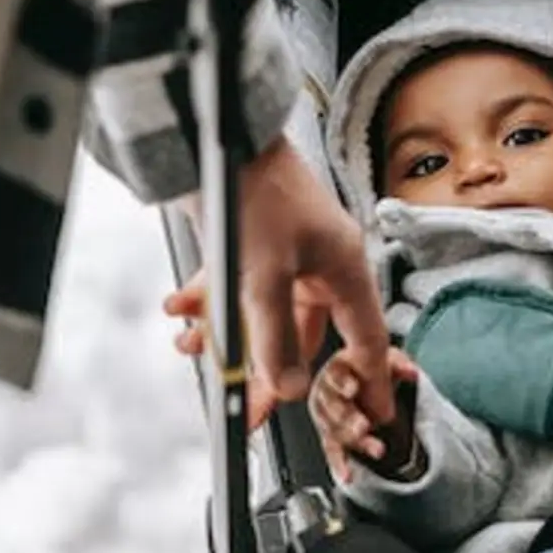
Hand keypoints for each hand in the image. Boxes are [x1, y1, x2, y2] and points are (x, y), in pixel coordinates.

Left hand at [165, 136, 394, 430]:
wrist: (214, 138)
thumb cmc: (254, 191)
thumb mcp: (263, 277)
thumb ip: (272, 339)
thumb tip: (284, 387)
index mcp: (343, 269)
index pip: (366, 339)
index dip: (370, 381)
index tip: (372, 414)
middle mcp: (321, 263)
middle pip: (303, 336)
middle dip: (269, 369)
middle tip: (250, 405)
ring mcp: (288, 253)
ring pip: (264, 314)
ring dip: (227, 334)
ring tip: (193, 347)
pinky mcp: (255, 242)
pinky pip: (237, 288)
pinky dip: (208, 302)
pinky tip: (180, 308)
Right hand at [311, 345, 419, 483]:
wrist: (358, 383)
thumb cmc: (367, 369)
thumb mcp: (385, 360)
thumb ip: (398, 365)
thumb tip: (412, 372)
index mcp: (336, 371)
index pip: (336, 376)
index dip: (344, 383)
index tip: (354, 389)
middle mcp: (326, 394)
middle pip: (333, 407)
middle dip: (348, 417)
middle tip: (363, 426)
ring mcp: (326, 417)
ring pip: (336, 431)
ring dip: (355, 442)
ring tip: (376, 449)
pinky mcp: (329, 436)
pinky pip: (333, 452)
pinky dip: (340, 465)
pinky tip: (348, 475)